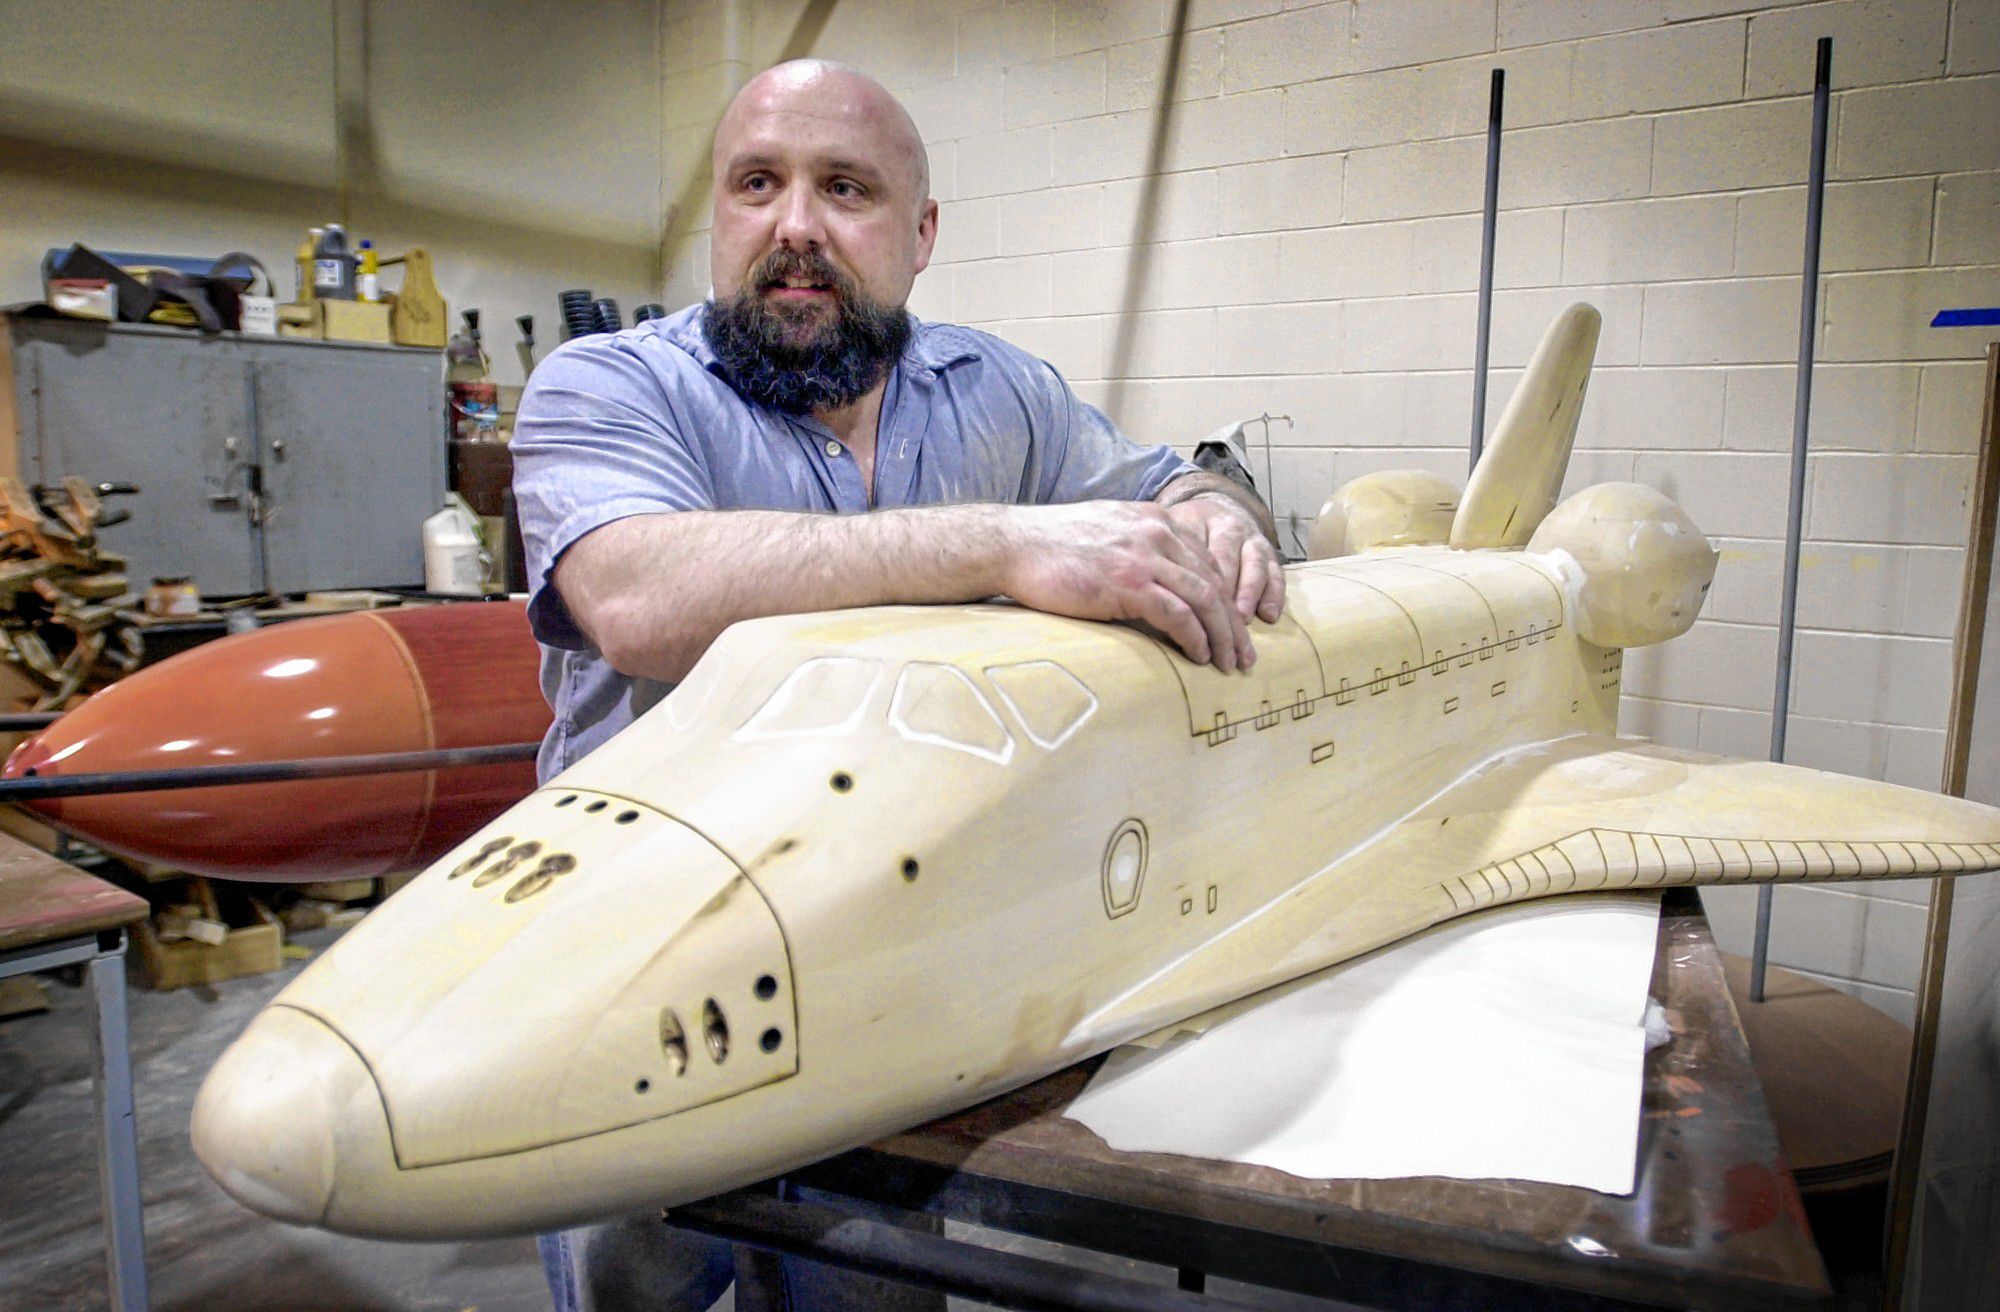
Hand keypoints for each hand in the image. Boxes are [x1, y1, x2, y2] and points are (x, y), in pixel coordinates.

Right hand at [997, 501, 1253, 669]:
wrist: (1012, 544)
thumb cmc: (1050, 546)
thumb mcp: (1106, 534)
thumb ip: (1136, 548)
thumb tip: (1152, 584)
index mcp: (1155, 520)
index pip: (1206, 561)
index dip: (1226, 597)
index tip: (1234, 627)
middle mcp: (1157, 533)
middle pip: (1214, 581)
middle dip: (1233, 622)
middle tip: (1244, 653)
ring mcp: (1144, 555)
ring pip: (1204, 598)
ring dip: (1222, 635)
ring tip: (1229, 662)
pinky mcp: (1128, 581)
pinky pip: (1177, 613)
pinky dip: (1194, 636)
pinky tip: (1199, 655)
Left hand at [1161, 493, 1285, 627]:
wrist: (1211, 512)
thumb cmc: (1179, 533)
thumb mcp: (1164, 534)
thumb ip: (1157, 556)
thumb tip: (1145, 590)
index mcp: (1201, 521)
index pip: (1198, 552)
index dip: (1194, 582)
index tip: (1186, 608)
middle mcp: (1231, 527)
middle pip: (1228, 559)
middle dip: (1222, 591)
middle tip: (1215, 618)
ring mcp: (1253, 539)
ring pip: (1254, 565)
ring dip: (1249, 593)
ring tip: (1242, 618)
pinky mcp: (1269, 554)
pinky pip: (1276, 573)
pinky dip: (1274, 594)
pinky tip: (1269, 615)